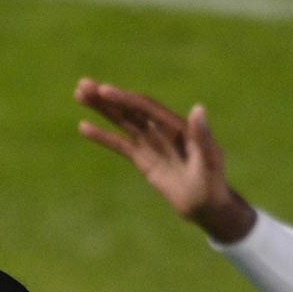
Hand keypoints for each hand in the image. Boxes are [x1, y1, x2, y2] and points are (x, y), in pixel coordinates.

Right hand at [74, 77, 256, 242]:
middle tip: (82, 84)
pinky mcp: (143, 159)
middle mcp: (162, 130)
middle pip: (130, 109)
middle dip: (107, 98)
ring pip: (122, 122)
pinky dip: (103, 136)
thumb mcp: (209, 160)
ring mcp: (151, 144)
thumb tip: (198, 109)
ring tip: (79, 94)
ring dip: (102, 109)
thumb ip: (202, 136)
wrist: (207, 207)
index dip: (125, 99)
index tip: (104, 90)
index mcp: (177, 126)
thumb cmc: (213, 183)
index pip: (146, 108)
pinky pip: (120, 145)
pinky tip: (84, 127)